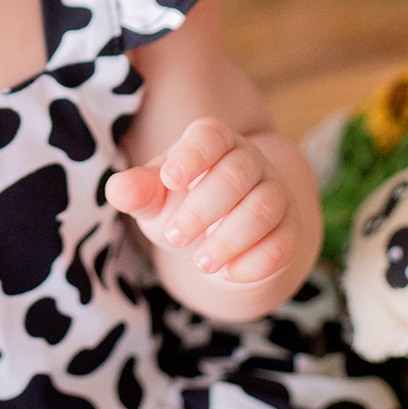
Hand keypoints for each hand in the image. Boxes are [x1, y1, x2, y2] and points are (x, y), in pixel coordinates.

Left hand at [105, 117, 298, 284]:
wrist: (219, 239)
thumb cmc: (181, 206)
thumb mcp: (155, 199)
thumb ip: (137, 191)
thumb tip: (118, 189)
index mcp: (213, 141)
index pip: (210, 135)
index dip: (192, 154)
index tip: (169, 179)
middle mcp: (249, 160)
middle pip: (236, 175)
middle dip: (202, 210)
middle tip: (174, 237)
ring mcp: (275, 192)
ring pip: (262, 208)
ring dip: (229, 239)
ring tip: (200, 262)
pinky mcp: (289, 229)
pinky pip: (282, 243)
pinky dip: (254, 263)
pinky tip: (226, 273)